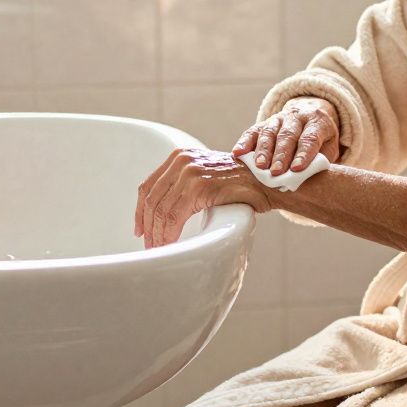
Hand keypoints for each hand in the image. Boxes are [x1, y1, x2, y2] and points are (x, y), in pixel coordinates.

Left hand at [134, 148, 273, 248]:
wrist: (267, 182)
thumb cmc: (240, 184)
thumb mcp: (206, 175)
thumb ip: (184, 185)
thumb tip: (160, 214)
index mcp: (180, 156)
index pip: (148, 186)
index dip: (140, 212)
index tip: (140, 230)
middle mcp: (182, 161)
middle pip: (152, 200)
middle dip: (148, 227)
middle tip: (150, 246)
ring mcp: (191, 173)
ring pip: (161, 211)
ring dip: (157, 235)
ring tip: (159, 249)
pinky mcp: (201, 188)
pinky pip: (175, 217)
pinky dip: (169, 234)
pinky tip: (169, 244)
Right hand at [232, 97, 340, 176]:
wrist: (310, 119)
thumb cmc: (321, 141)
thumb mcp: (329, 148)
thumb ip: (320, 160)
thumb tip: (307, 177)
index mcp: (317, 121)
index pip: (310, 137)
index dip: (303, 153)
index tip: (297, 169)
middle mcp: (297, 116)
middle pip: (288, 135)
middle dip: (281, 155)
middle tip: (276, 172)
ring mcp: (279, 118)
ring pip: (269, 132)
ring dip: (263, 150)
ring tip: (260, 166)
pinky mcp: (264, 123)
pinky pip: (253, 131)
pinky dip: (244, 142)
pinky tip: (238, 153)